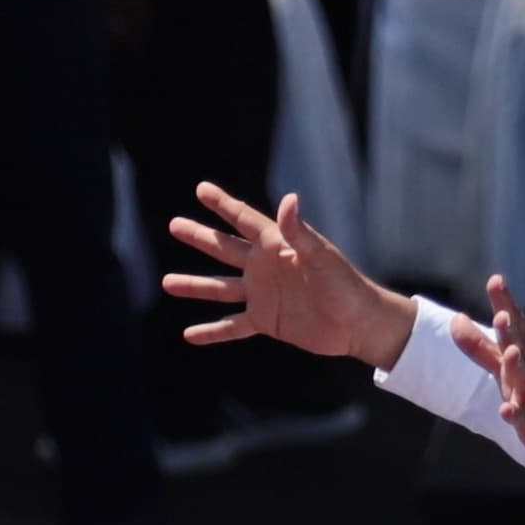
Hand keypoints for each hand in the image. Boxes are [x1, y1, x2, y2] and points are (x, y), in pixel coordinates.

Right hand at [161, 184, 414, 365]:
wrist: (357, 323)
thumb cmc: (344, 284)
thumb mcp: (321, 256)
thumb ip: (300, 231)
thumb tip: (288, 200)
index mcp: (277, 245)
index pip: (244, 220)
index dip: (222, 204)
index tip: (201, 189)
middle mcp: (265, 267)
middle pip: (224, 249)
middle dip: (200, 237)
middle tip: (173, 224)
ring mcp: (262, 294)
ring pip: (220, 288)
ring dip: (195, 285)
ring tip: (167, 282)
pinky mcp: (265, 321)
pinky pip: (232, 326)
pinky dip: (211, 332)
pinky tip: (189, 335)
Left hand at [453, 277, 524, 471]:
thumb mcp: (503, 367)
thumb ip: (479, 345)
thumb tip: (455, 319)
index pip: (516, 323)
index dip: (506, 303)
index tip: (495, 280)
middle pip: (521, 345)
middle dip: (512, 331)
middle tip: (501, 314)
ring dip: (517, 365)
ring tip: (509, 353)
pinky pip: (524, 416)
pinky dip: (515, 413)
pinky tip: (506, 411)